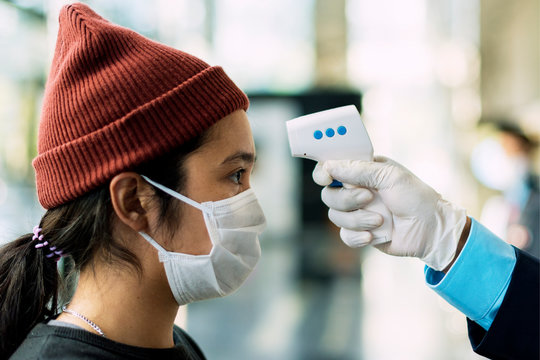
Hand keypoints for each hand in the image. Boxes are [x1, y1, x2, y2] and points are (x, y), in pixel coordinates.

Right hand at [313, 156, 467, 270]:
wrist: (431, 230)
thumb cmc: (416, 197)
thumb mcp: (389, 176)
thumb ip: (357, 170)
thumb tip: (329, 166)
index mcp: (362, 171)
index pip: (331, 168)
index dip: (323, 172)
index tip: (326, 177)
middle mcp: (356, 190)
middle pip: (328, 195)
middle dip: (347, 199)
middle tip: (369, 198)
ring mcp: (357, 212)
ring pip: (334, 216)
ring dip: (357, 219)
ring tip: (380, 220)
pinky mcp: (360, 232)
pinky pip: (344, 235)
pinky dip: (358, 236)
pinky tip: (375, 235)